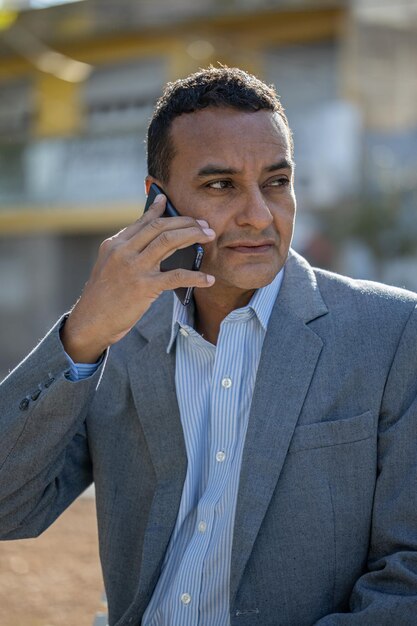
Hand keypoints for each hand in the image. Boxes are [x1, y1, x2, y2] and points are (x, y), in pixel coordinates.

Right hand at [61, 194, 215, 362]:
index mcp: (114, 245)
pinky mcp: (145, 287)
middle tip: (203, 225)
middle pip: (160, 227)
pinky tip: (208, 279)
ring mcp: (135, 268)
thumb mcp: (107, 267)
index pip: (142, 222)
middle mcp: (124, 251)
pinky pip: (176, 276)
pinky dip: (196, 277)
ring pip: (169, 241)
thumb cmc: (102, 297)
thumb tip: (149, 241)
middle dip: (186, 222)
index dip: (159, 211)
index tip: (169, 201)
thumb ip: (125, 252)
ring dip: (193, 236)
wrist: (91, 321)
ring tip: (209, 237)